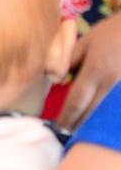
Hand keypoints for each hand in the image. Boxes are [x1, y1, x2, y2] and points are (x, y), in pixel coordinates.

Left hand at [58, 12, 120, 128]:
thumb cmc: (114, 32)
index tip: (60, 127)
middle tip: (70, 137)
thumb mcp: (88, 40)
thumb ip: (70, 58)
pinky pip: (119, 110)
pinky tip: (106, 124)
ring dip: (96, 126)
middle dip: (80, 126)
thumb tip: (54, 78)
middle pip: (92, 112)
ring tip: (87, 135)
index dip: (67, 117)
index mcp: (95, 70)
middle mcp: (111, 82)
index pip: (76, 100)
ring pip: (108, 115)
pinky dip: (112, 118)